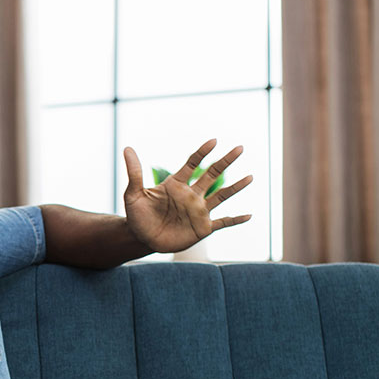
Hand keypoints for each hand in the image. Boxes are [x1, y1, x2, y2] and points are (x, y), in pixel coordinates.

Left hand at [123, 138, 252, 253]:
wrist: (141, 238)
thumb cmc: (137, 215)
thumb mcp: (134, 194)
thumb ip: (135, 172)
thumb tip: (127, 149)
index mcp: (176, 184)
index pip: (192, 164)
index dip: (203, 152)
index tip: (214, 141)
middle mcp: (191, 195)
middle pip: (212, 174)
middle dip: (226, 161)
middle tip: (240, 147)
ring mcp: (198, 211)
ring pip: (222, 196)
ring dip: (236, 187)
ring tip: (251, 177)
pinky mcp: (202, 227)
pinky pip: (223, 222)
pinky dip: (235, 219)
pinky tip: (249, 215)